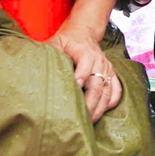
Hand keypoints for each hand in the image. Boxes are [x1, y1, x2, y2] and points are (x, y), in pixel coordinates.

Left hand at [45, 0, 121, 122]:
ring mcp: (107, 68)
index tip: (74, 89)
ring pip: (107, 90)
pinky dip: (111, 102)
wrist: (84, 34)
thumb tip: (38, 70)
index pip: (86, 63)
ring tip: (89, 121)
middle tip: (80, 118)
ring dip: (99, 107)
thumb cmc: (66, 42)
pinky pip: (116, 90)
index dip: (81, 76)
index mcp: (84, 51)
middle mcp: (99, 60)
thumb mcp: (55, 43)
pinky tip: (102, 112)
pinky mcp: (112, 74)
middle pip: (97, 83)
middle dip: (90, 102)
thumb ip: (50, 54)